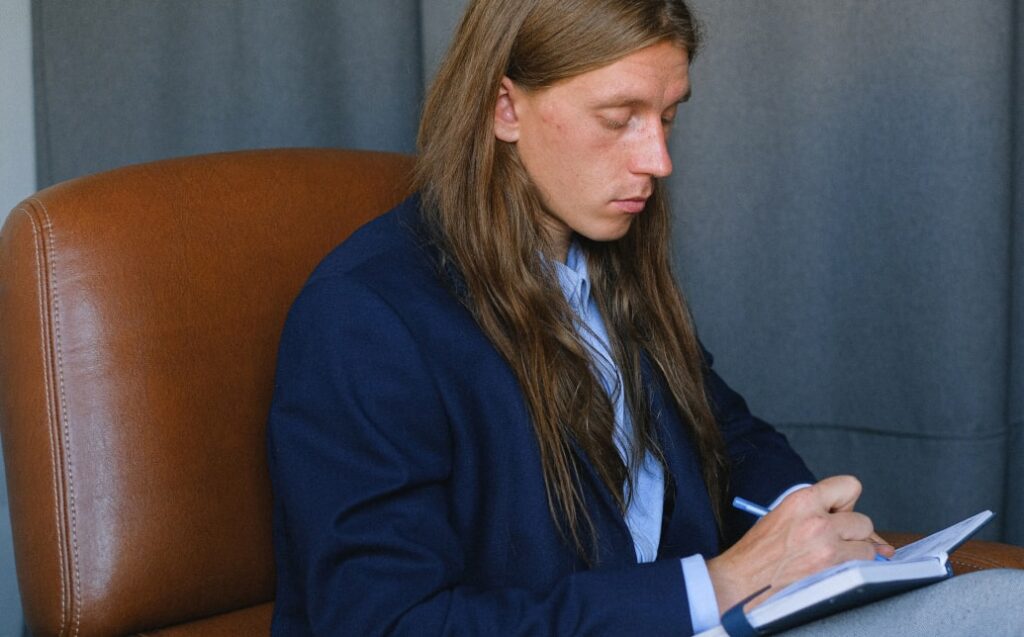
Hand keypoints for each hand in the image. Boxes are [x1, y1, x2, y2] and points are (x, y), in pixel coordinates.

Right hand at [706, 475, 894, 612]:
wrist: (741, 582)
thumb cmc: (757, 553)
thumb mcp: (782, 516)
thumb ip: (815, 512)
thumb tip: (852, 519)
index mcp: (802, 500)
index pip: (849, 486)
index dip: (846, 501)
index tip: (839, 512)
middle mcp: (818, 521)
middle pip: (864, 521)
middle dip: (852, 533)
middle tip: (832, 540)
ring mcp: (828, 548)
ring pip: (868, 548)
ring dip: (855, 554)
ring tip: (830, 558)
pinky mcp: (832, 572)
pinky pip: (861, 568)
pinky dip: (853, 571)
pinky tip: (831, 572)